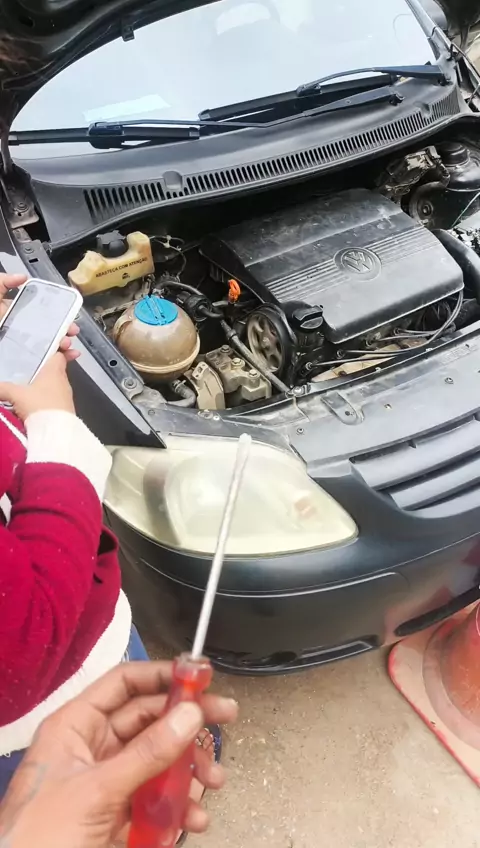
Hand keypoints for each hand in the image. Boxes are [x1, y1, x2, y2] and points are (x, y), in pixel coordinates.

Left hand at [0, 271, 79, 359]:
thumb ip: (2, 283)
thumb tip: (23, 278)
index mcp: (10, 317)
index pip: (38, 316)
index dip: (55, 316)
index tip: (69, 316)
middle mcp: (16, 334)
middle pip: (46, 333)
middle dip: (63, 333)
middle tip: (72, 333)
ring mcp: (16, 349)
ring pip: (45, 349)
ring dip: (61, 348)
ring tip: (69, 347)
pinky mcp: (14, 363)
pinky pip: (36, 364)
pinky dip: (54, 362)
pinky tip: (65, 359)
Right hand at [0, 352, 74, 418]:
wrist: (57, 433)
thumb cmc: (39, 406)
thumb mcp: (16, 395)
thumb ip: (3, 389)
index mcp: (55, 371)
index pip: (58, 355)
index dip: (54, 351)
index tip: (45, 351)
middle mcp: (63, 382)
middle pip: (56, 371)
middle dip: (45, 371)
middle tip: (32, 371)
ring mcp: (66, 397)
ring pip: (56, 387)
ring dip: (46, 387)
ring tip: (30, 389)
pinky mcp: (66, 412)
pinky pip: (56, 400)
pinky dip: (47, 400)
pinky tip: (36, 404)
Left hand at [0, 662, 237, 847]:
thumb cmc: (40, 837)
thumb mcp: (96, 790)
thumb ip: (147, 753)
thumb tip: (190, 714)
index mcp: (75, 726)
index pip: (123, 684)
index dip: (162, 675)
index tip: (200, 677)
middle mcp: (91, 748)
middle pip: (148, 720)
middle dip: (187, 724)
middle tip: (226, 718)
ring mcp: (105, 783)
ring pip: (157, 762)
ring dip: (189, 770)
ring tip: (214, 782)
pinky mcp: (115, 817)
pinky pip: (153, 801)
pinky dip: (177, 808)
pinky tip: (193, 819)